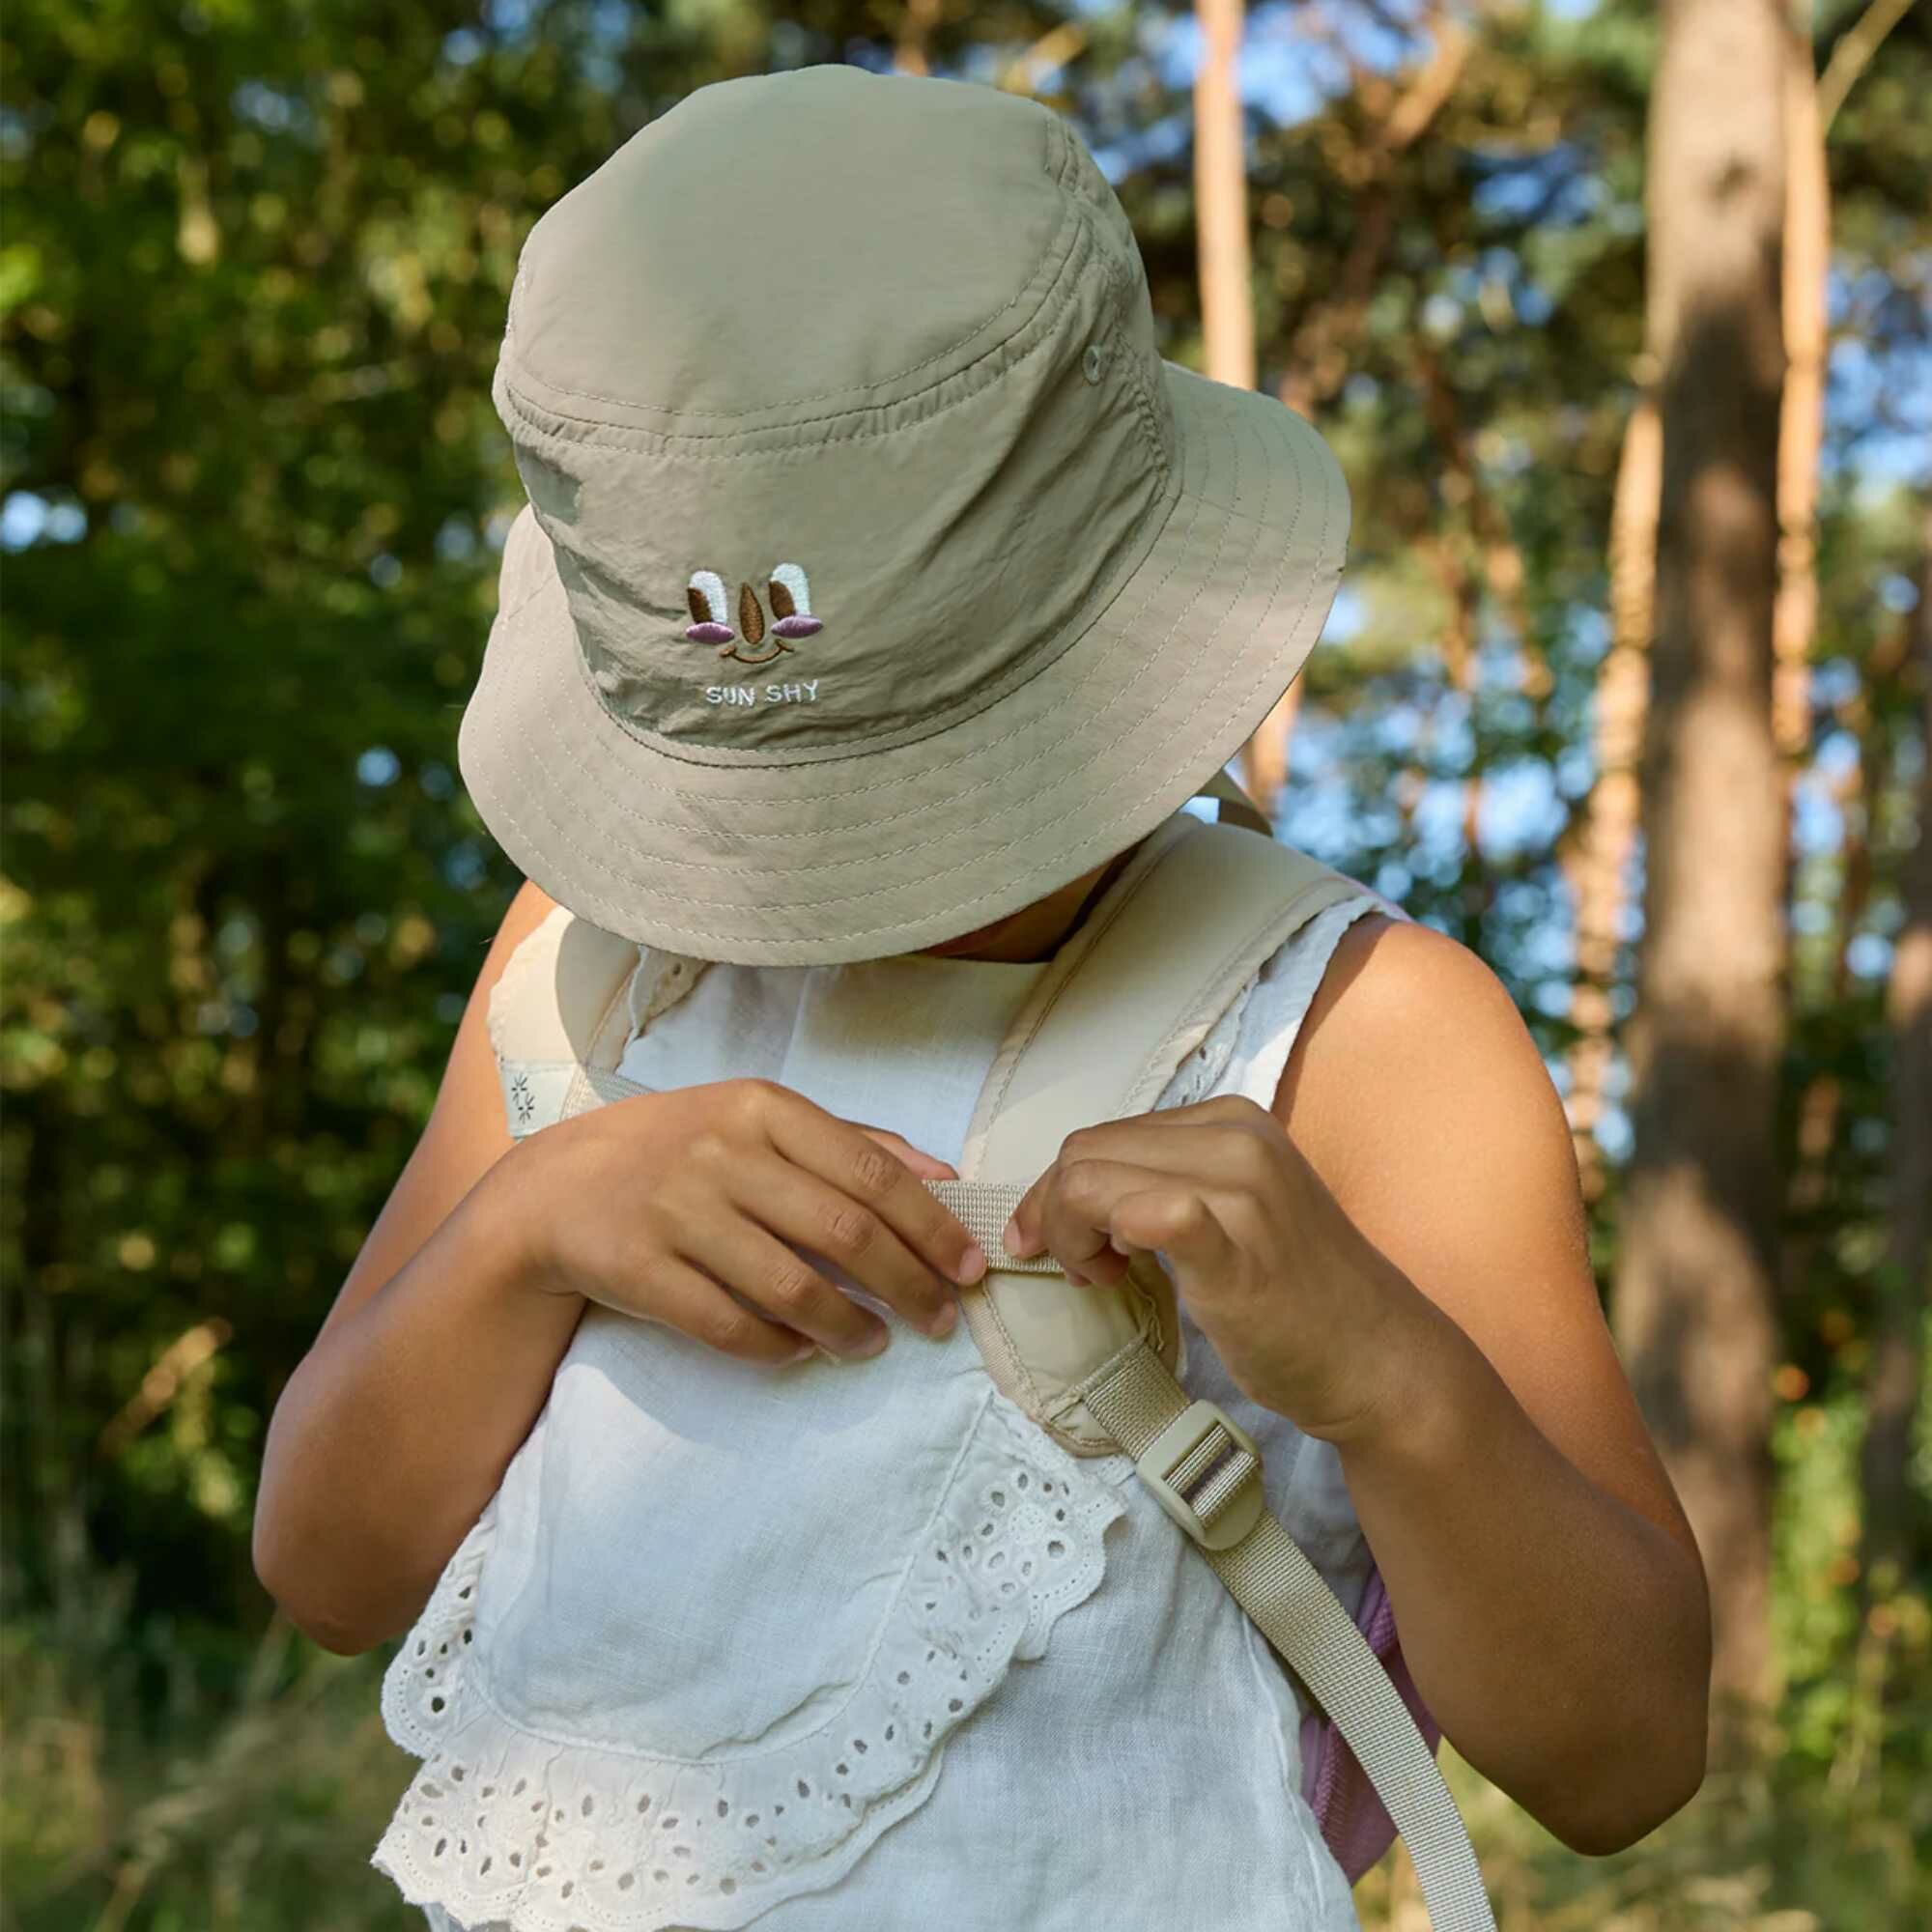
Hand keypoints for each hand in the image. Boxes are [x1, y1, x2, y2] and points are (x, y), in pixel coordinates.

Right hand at [508, 1077, 988, 1365]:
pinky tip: (804, 1351)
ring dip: (848, 1327)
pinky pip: (728, 1325)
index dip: (931, 1227)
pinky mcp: (640, 1269)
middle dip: (908, 1285)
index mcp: (764, 1108)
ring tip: (875, 1344)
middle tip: (939, 1321)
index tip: (970, 1269)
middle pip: (843, 1232)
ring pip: (791, 1287)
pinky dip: (777, 1346)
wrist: (557, 1187)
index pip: (871, 1172)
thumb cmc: (682, 1150)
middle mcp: (723, 1152)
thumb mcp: (759, 1121)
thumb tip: (945, 1178)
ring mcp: (678, 1211)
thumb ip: (852, 1142)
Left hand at [1000, 1095, 1416, 1440]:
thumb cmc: (1298, 1296)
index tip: (1058, 1241)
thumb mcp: (1232, 1211)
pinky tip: (1121, 1278)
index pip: (1103, 1134)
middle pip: (1085, 1152)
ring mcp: (1240, 1188)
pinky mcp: (1237, 1246)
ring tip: (1105, 1278)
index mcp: (1230, 1120)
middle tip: (1085, 1270)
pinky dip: (1106, 1242)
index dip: (1061, 1189)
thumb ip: (1167, 1183)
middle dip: (1056, 1211)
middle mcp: (1235, 1137)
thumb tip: (1075, 1192)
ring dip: (1072, 1235)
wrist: (1380, 1362)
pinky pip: (1147, 1214)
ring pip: (1090, 1180)